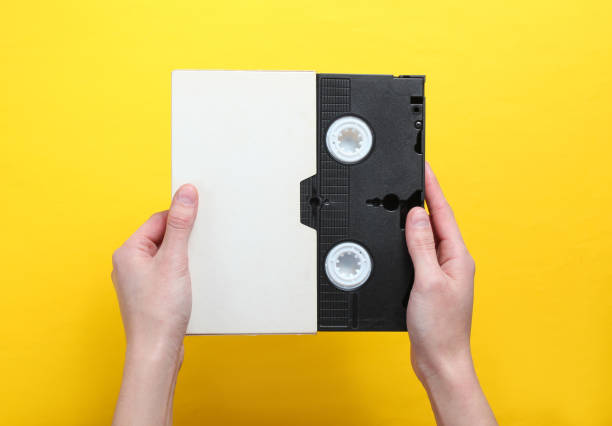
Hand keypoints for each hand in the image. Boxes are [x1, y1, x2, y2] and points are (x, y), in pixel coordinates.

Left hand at [111, 184, 197, 425]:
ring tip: (195, 268)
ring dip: (184, 257)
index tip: (200, 219)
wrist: (157, 352)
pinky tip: (192, 282)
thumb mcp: (175, 261)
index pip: (158, 220)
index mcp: (128, 252)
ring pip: (166, 256)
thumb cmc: (159, 311)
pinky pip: (167, 273)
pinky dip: (182, 273)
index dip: (180, 218)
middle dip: (184, 239)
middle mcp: (128, 265)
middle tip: (199, 247)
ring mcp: (138, 282)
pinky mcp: (149, 296)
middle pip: (162, 237)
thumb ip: (181, 224)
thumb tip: (186, 192)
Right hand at [405, 163, 495, 424]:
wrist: (439, 360)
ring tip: (407, 200)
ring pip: (428, 237)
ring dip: (418, 219)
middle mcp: (453, 262)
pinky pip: (421, 253)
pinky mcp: (430, 285)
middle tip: (414, 177)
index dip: (432, 189)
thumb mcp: (427, 280)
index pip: (443, 214)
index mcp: (457, 257)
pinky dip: (411, 241)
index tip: (424, 168)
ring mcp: (442, 274)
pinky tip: (403, 240)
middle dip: (425, 198)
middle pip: (437, 222)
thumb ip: (421, 245)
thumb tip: (416, 215)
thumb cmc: (440, 327)